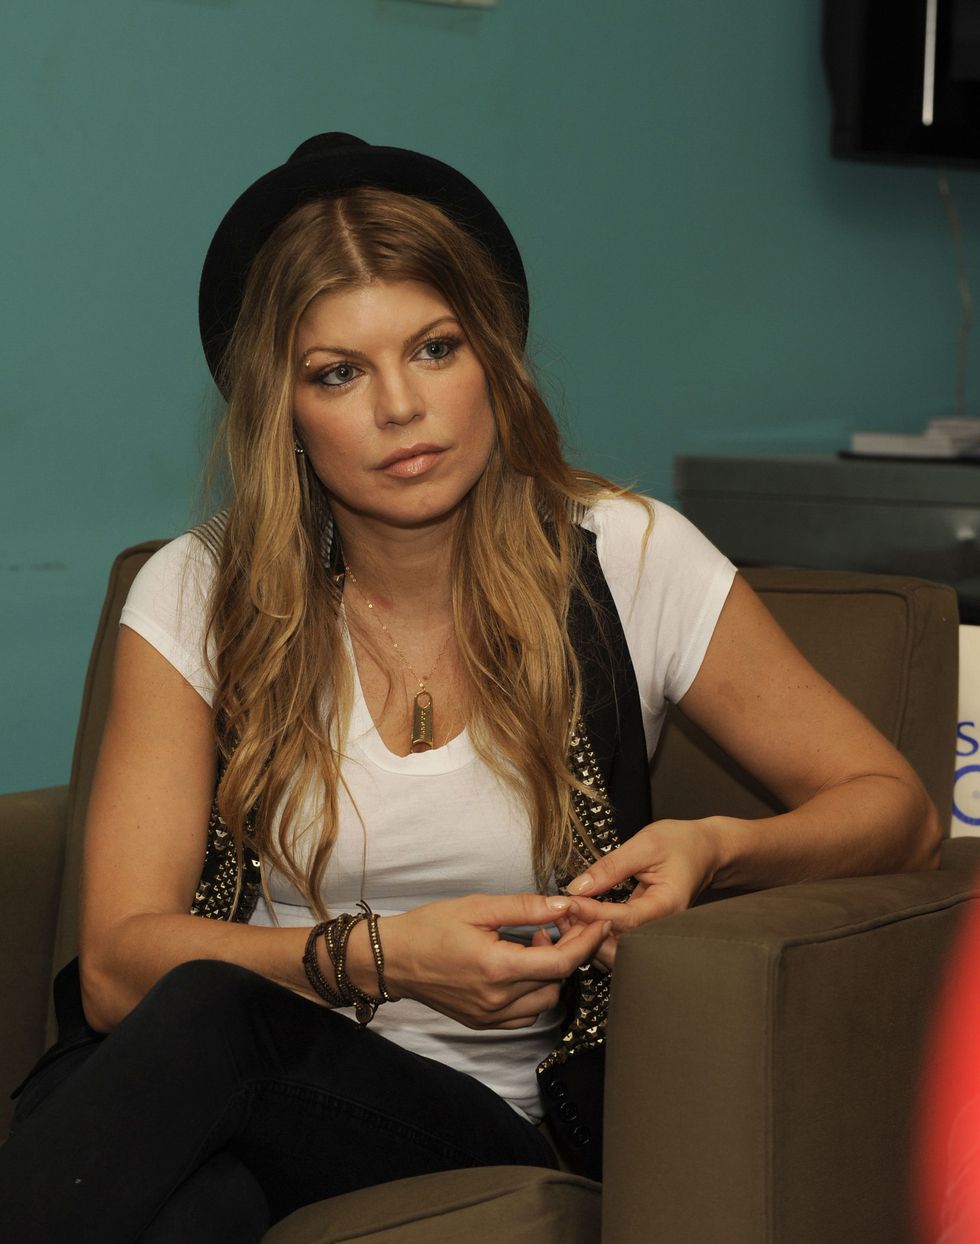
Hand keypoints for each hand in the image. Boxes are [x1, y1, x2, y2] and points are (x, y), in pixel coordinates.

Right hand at [381, 893, 610, 1029]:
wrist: (391, 959)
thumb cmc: (429, 927)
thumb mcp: (477, 907)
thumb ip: (525, 908)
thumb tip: (564, 905)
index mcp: (497, 968)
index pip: (561, 962)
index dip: (585, 941)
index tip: (596, 922)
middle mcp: (497, 1000)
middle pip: (557, 981)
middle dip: (568, 952)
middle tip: (556, 924)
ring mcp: (490, 1016)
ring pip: (545, 1001)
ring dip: (552, 974)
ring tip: (535, 944)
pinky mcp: (483, 1023)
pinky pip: (525, 1016)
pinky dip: (534, 993)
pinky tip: (522, 969)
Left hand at [562, 819, 721, 968]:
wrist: (705, 849)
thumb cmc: (682, 843)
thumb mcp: (645, 845)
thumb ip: (612, 866)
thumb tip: (579, 886)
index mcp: (668, 905)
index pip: (627, 920)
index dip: (595, 914)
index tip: (570, 902)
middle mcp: (662, 926)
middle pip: (621, 946)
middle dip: (588, 933)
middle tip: (561, 912)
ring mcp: (654, 932)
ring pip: (617, 951)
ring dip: (589, 938)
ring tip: (565, 916)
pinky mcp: (644, 930)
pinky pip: (618, 941)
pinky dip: (596, 935)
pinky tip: (579, 920)